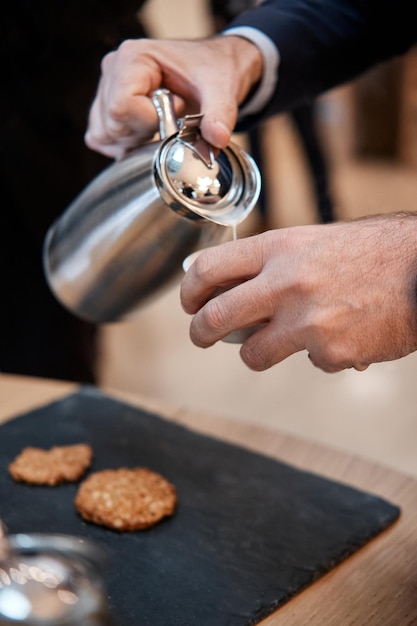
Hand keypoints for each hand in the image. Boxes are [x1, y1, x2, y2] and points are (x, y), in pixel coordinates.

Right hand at [85, 36, 262, 158]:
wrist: (215, 68)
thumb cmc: (213, 68)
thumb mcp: (222, 87)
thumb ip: (220, 113)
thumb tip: (217, 139)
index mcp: (133, 58)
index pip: (121, 107)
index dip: (149, 121)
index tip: (176, 111)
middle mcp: (113, 71)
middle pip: (112, 125)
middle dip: (144, 134)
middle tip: (172, 120)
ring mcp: (107, 90)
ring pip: (103, 135)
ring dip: (134, 143)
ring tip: (161, 125)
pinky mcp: (108, 108)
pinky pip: (102, 138)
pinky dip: (125, 146)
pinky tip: (149, 134)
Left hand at [180, 214, 416, 372]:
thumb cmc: (370, 253)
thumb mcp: (310, 241)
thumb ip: (267, 262)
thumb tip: (221, 282)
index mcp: (279, 248)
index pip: (209, 269)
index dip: (189, 291)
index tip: (189, 303)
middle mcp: (285, 283)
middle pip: (215, 317)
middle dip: (200, 333)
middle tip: (202, 336)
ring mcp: (306, 321)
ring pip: (252, 354)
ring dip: (260, 351)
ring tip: (284, 337)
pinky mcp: (329, 352)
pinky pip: (306, 362)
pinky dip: (319, 353)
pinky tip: (343, 332)